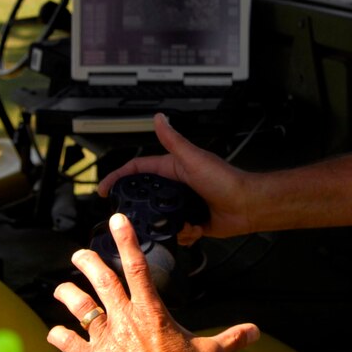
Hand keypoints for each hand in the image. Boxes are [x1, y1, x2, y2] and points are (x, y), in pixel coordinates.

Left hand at [48, 213, 258, 351]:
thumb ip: (232, 337)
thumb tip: (255, 330)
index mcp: (152, 312)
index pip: (138, 267)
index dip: (127, 241)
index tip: (117, 221)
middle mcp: (126, 320)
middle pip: (102, 280)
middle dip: (88, 262)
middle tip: (80, 254)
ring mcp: (107, 340)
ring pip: (81, 307)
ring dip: (68, 294)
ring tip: (62, 288)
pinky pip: (68, 343)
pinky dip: (58, 336)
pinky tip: (55, 332)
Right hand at [98, 113, 256, 241]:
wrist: (248, 205)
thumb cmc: (225, 180)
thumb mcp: (194, 158)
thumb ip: (174, 140)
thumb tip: (159, 117)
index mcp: (173, 168)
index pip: (138, 170)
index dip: (119, 177)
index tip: (104, 189)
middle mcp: (176, 186)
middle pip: (146, 197)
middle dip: (139, 208)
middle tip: (133, 218)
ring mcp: (183, 205)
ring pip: (159, 218)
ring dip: (163, 224)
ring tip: (176, 223)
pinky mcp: (192, 222)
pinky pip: (177, 232)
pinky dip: (182, 234)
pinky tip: (193, 229)